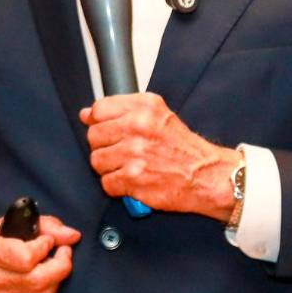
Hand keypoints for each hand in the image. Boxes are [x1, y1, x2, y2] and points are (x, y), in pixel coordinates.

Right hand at [0, 214, 80, 292]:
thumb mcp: (10, 223)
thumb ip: (45, 225)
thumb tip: (73, 236)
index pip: (25, 258)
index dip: (45, 248)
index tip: (49, 241)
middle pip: (37, 281)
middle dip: (61, 266)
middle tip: (64, 253)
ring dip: (56, 281)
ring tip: (55, 265)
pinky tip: (44, 280)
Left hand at [79, 92, 237, 219]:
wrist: (204, 174)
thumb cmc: (182, 147)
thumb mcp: (158, 114)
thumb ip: (122, 110)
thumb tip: (86, 114)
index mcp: (144, 106)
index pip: (100, 109)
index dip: (97, 120)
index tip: (103, 127)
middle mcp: (138, 126)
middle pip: (94, 136)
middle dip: (104, 146)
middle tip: (121, 150)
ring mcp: (134, 153)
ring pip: (97, 161)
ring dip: (109, 167)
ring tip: (128, 166)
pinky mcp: (134, 179)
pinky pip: (107, 183)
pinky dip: (117, 186)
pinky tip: (132, 180)